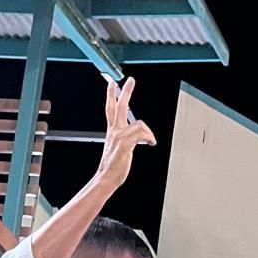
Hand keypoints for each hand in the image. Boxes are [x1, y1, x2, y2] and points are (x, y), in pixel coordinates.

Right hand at [95, 76, 155, 192]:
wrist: (106, 177)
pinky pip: (141, 134)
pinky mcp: (125, 144)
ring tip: (150, 140)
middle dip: (125, 92)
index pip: (110, 108)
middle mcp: (114, 131)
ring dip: (147, 132)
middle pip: (119, 106)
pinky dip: (148, 138)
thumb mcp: (119, 150)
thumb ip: (126, 141)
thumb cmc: (113, 167)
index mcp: (112, 131)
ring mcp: (119, 137)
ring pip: (138, 124)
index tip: (112, 83)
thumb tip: (138, 139)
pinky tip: (151, 143)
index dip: (111, 94)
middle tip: (130, 80)